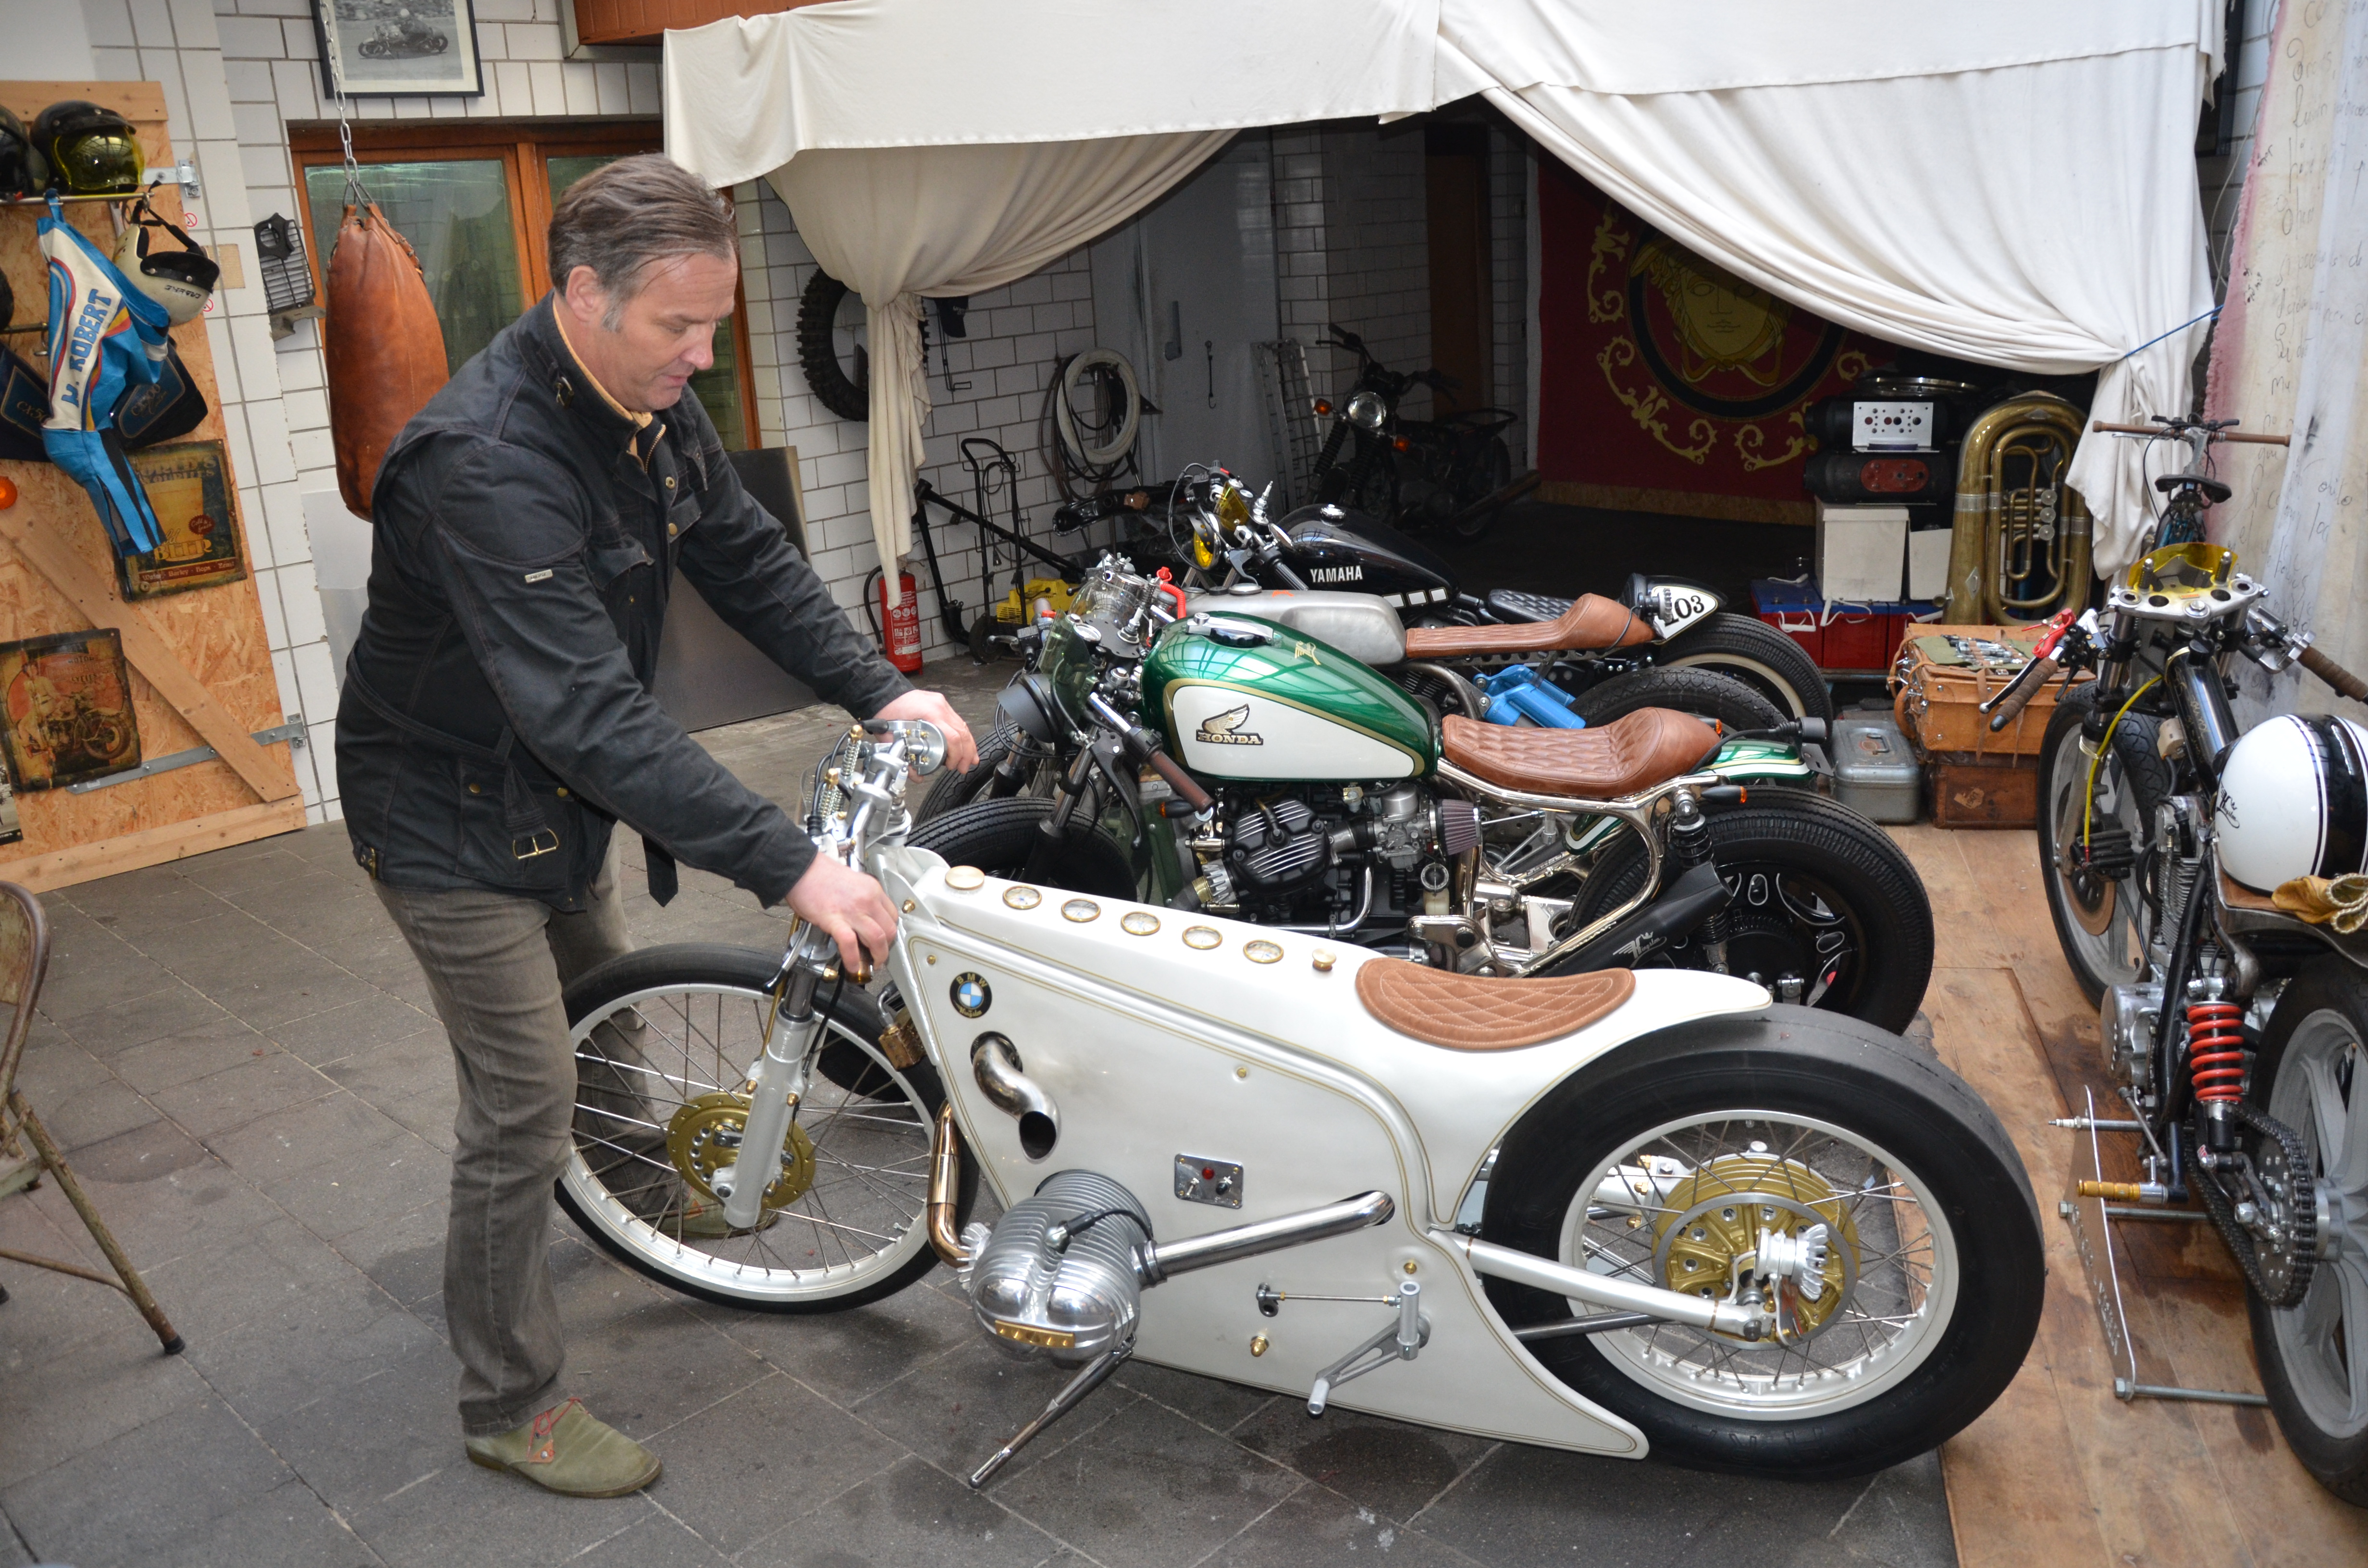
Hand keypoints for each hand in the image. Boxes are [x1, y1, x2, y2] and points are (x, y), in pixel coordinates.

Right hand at [785, 854, 898, 972]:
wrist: (801, 869)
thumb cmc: (821, 875)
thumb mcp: (853, 881)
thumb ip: (863, 898)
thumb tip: (866, 916)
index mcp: (872, 889)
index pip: (892, 915)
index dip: (890, 931)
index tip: (885, 939)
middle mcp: (867, 900)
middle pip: (889, 929)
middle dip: (887, 947)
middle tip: (879, 955)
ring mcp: (852, 911)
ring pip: (878, 938)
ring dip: (877, 956)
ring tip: (871, 964)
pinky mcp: (834, 920)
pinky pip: (850, 944)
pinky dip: (853, 959)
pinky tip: (852, 966)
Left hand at [871, 689, 978, 772]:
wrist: (883, 692)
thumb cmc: (887, 710)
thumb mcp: (891, 737)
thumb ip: (903, 757)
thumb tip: (916, 776)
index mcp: (930, 714)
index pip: (953, 737)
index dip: (956, 755)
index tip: (952, 766)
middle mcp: (940, 707)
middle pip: (963, 732)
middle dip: (967, 753)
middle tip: (964, 767)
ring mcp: (942, 704)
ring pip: (963, 726)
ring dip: (968, 744)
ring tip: (970, 759)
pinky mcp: (941, 704)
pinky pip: (957, 721)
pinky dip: (962, 735)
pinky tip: (965, 744)